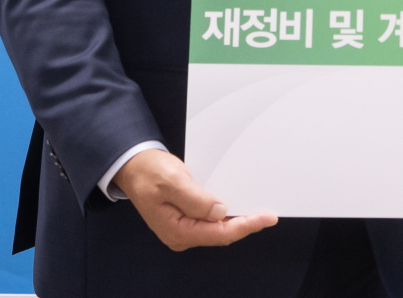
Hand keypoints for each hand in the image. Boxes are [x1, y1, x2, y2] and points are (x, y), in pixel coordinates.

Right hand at [115, 147, 276, 250]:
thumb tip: (220, 212)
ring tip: (258, 211)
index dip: (245, 226)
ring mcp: (184, 228)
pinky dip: (227, 215)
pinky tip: (238, 206)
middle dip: (245, 224)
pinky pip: (211, 221)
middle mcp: (181, 234)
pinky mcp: (186, 219)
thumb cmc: (148, 172)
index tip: (265, 217)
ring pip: (218, 229)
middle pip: (221, 234)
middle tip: (268, 214)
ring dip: (238, 220)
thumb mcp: (172, 181)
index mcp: (176, 230)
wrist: (134, 167)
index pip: (219, 234)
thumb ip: (196, 199)